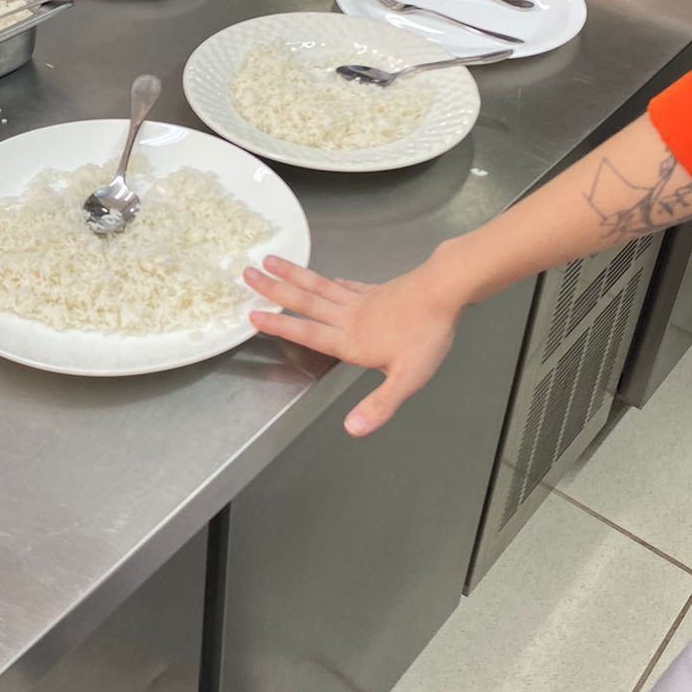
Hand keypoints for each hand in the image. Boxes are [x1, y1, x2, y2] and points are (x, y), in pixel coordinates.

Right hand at [244, 254, 463, 436]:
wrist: (444, 291)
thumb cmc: (426, 336)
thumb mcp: (406, 379)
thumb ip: (378, 405)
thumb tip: (351, 429)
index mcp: (350, 340)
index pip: (307, 334)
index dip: (280, 326)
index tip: (252, 314)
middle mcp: (349, 317)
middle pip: (305, 302)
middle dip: (274, 289)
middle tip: (246, 273)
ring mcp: (361, 300)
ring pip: (319, 286)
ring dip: (294, 275)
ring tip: (271, 261)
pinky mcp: (377, 290)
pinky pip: (347, 285)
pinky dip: (332, 281)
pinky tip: (327, 279)